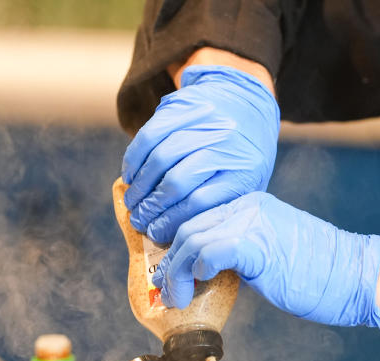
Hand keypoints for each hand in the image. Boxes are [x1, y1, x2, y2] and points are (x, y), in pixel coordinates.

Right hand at [121, 65, 279, 243]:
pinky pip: (149, 136)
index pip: (200, 203)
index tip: (157, 233)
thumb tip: (180, 238)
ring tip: (133, 203)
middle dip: (152, 207)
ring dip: (140, 186)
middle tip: (140, 221)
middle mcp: (224, 144)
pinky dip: (134, 160)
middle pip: (176, 182)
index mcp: (243, 170)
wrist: (248, 102)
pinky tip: (131, 177)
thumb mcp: (246, 184)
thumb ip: (218, 208)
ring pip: (159, 159)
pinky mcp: (182, 106)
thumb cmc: (244, 155)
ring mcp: (203, 122)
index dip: (171, 222)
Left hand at [153, 192, 379, 329]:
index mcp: (250, 205)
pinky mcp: (257, 244)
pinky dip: (196, 269)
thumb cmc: (316, 273)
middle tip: (167, 291)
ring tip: (176, 298)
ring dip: (176, 273)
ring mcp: (253, 222)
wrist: (354, 275)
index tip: (169, 274)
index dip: (176, 248)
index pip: (197, 218)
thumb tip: (203, 270)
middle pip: (188, 226)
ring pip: (192, 238)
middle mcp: (247, 206)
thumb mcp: (269, 252)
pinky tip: (199, 285)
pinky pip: (210, 250)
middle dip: (170, 263)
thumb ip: (238, 252)